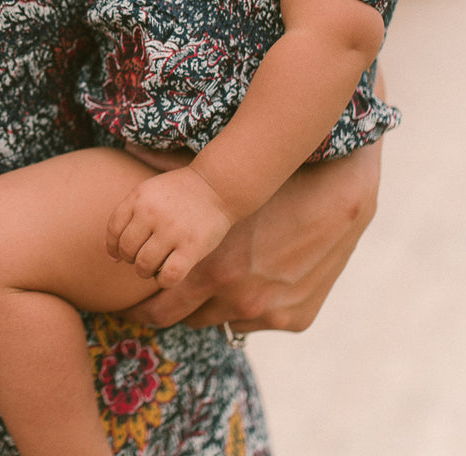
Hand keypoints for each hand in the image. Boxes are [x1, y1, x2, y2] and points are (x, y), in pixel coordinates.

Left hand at [106, 166, 233, 286]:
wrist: (217, 185)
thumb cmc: (180, 193)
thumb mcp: (150, 191)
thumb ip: (128, 217)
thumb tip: (112, 258)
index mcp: (139, 197)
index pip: (113, 230)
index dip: (114, 246)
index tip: (124, 251)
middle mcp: (152, 213)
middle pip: (127, 250)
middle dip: (132, 259)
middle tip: (145, 255)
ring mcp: (172, 230)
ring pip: (143, 266)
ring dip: (146, 271)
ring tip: (157, 264)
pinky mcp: (192, 247)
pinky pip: (167, 277)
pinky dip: (163, 280)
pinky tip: (169, 272)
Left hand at [122, 141, 381, 331]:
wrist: (338, 196)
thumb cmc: (274, 184)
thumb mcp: (222, 186)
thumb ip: (173, 175)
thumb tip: (127, 143)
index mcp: (210, 268)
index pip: (158, 308)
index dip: (141, 307)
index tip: (133, 300)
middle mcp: (235, 297)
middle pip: (185, 321)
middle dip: (172, 310)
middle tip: (166, 297)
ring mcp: (266, 313)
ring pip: (222, 321)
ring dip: (215, 305)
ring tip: (218, 279)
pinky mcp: (293, 320)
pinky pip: (257, 322)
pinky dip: (253, 305)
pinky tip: (257, 278)